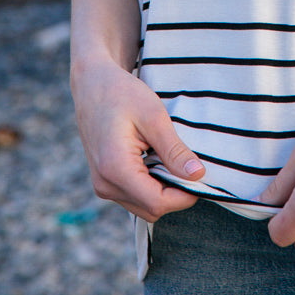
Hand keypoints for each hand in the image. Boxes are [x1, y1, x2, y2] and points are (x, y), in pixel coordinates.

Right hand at [71, 57, 205, 223]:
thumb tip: (197, 175)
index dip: (184, 196)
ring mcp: (102, 185)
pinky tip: (158, 160)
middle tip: (190, 166)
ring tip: (172, 159)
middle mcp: (105, 184)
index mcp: (115, 168)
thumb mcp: (154, 116)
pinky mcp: (105, 181)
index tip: (201, 177)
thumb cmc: (122, 94)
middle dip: (176, 195)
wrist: (92, 84)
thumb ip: (174, 150)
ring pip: (144, 206)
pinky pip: (134, 196)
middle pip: (152, 209)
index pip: (157, 202)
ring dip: (164, 190)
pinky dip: (151, 186)